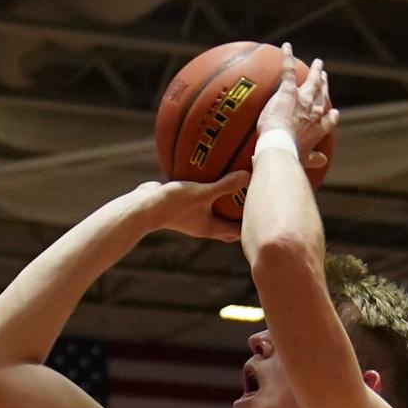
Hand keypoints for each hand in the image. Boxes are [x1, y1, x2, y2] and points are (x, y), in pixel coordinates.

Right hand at [134, 173, 250, 240]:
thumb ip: (225, 185)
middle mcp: (203, 226)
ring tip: (237, 189)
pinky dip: (210, 193)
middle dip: (241, 219)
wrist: (142, 208)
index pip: (237, 232)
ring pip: (214, 214)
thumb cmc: (173, 204)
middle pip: (227, 226)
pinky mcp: (182, 206)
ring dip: (225, 206)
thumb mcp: (202, 193)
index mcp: (210, 228)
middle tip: (255, 203)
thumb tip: (248, 175)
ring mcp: (191, 217)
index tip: (265, 214)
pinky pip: (201, 201)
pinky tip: (211, 177)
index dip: (252, 226)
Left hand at [256, 43, 337, 154]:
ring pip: (311, 82)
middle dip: (324, 86)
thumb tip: (322, 161)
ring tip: (318, 63)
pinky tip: (286, 46)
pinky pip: (288, 71)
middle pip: (321, 96)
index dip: (331, 116)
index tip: (333, 113)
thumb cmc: (290, 155)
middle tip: (325, 77)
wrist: (281, 145)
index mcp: (318, 129)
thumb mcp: (303, 158)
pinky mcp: (289, 91)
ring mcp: (302, 100)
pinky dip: (287, 57)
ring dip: (315, 72)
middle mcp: (314, 112)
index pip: (328, 121)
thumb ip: (312, 159)